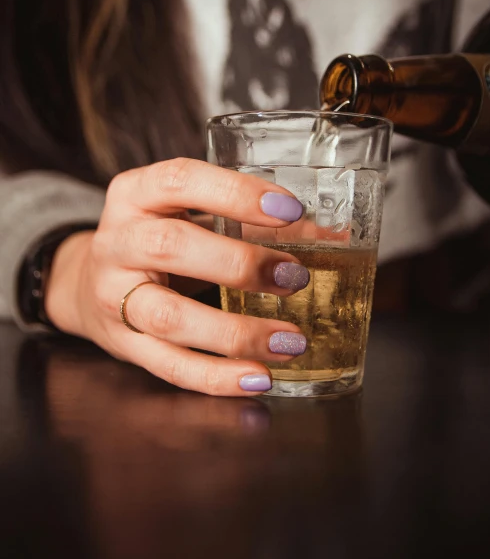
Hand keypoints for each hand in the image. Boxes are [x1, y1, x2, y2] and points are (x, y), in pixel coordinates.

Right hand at [45, 158, 309, 395]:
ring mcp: (114, 295)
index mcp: (135, 193)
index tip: (290, 209)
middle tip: (295, 277)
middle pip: (171, 246)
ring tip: (289, 341)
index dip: (235, 193)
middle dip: (239, 264)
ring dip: (235, 333)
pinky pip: (168, 364)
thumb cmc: (158, 239)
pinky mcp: (123, 342)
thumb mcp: (191, 215)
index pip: (180, 180)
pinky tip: (258, 378)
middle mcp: (117, 240)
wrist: (88, 282)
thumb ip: (251, 222)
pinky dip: (216, 377)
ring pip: (168, 316)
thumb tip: (332, 236)